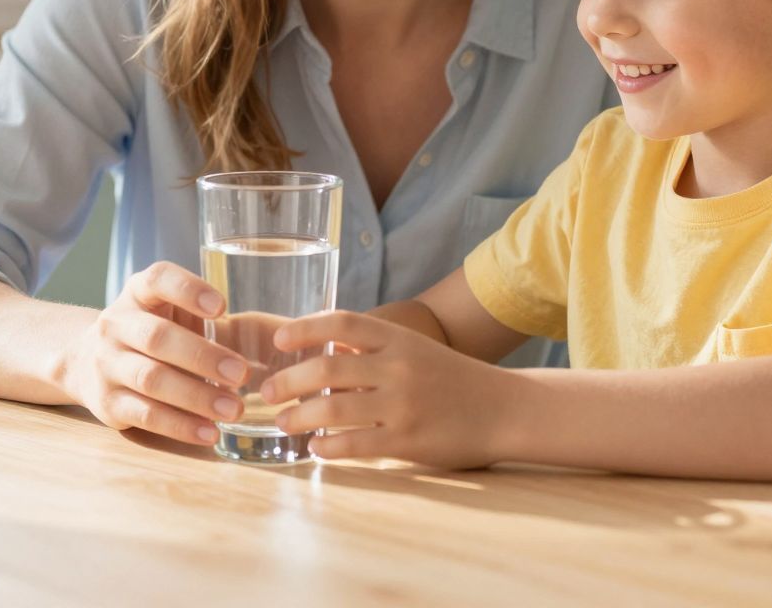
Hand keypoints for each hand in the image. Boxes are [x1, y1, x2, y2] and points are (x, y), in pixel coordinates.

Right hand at [57, 261, 248, 445]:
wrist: (84, 362)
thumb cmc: (149, 331)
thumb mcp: (167, 310)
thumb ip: (202, 315)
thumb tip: (270, 340)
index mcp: (137, 293)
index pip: (158, 280)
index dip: (188, 290)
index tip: (222, 307)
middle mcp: (115, 324)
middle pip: (157, 337)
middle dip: (202, 356)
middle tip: (242, 373)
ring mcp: (107, 364)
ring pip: (151, 379)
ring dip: (196, 396)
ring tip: (234, 408)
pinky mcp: (107, 403)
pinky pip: (145, 415)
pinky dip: (180, 426)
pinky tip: (209, 432)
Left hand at [259, 310, 516, 469]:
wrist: (504, 409)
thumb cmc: (453, 379)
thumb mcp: (416, 350)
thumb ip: (375, 348)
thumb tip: (324, 347)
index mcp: (399, 339)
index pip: (342, 323)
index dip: (304, 328)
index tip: (278, 339)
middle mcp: (398, 366)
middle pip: (327, 368)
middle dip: (288, 381)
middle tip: (266, 393)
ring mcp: (402, 404)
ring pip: (333, 409)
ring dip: (299, 416)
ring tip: (284, 423)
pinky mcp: (408, 440)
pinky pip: (356, 444)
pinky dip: (329, 446)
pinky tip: (316, 449)